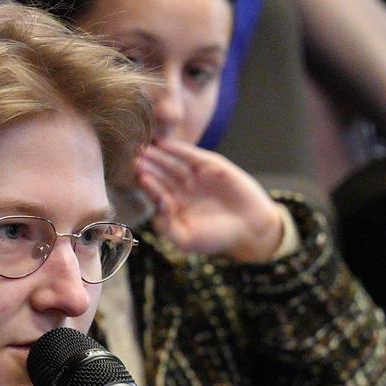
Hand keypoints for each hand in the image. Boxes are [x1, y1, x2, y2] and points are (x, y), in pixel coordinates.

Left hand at [136, 140, 284, 263]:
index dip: (146, 184)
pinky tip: (165, 144)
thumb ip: (166, 226)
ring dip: (159, 156)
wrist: (250, 228)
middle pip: (160, 175)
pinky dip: (178, 149)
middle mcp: (180, 189)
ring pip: (172, 163)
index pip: (154, 192)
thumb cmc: (217, 238)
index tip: (137, 176)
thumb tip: (157, 203)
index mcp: (172, 206)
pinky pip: (190, 155)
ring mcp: (194, 176)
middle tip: (136, 158)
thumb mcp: (186, 240)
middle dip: (149, 166)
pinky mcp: (209, 165)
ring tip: (147, 150)